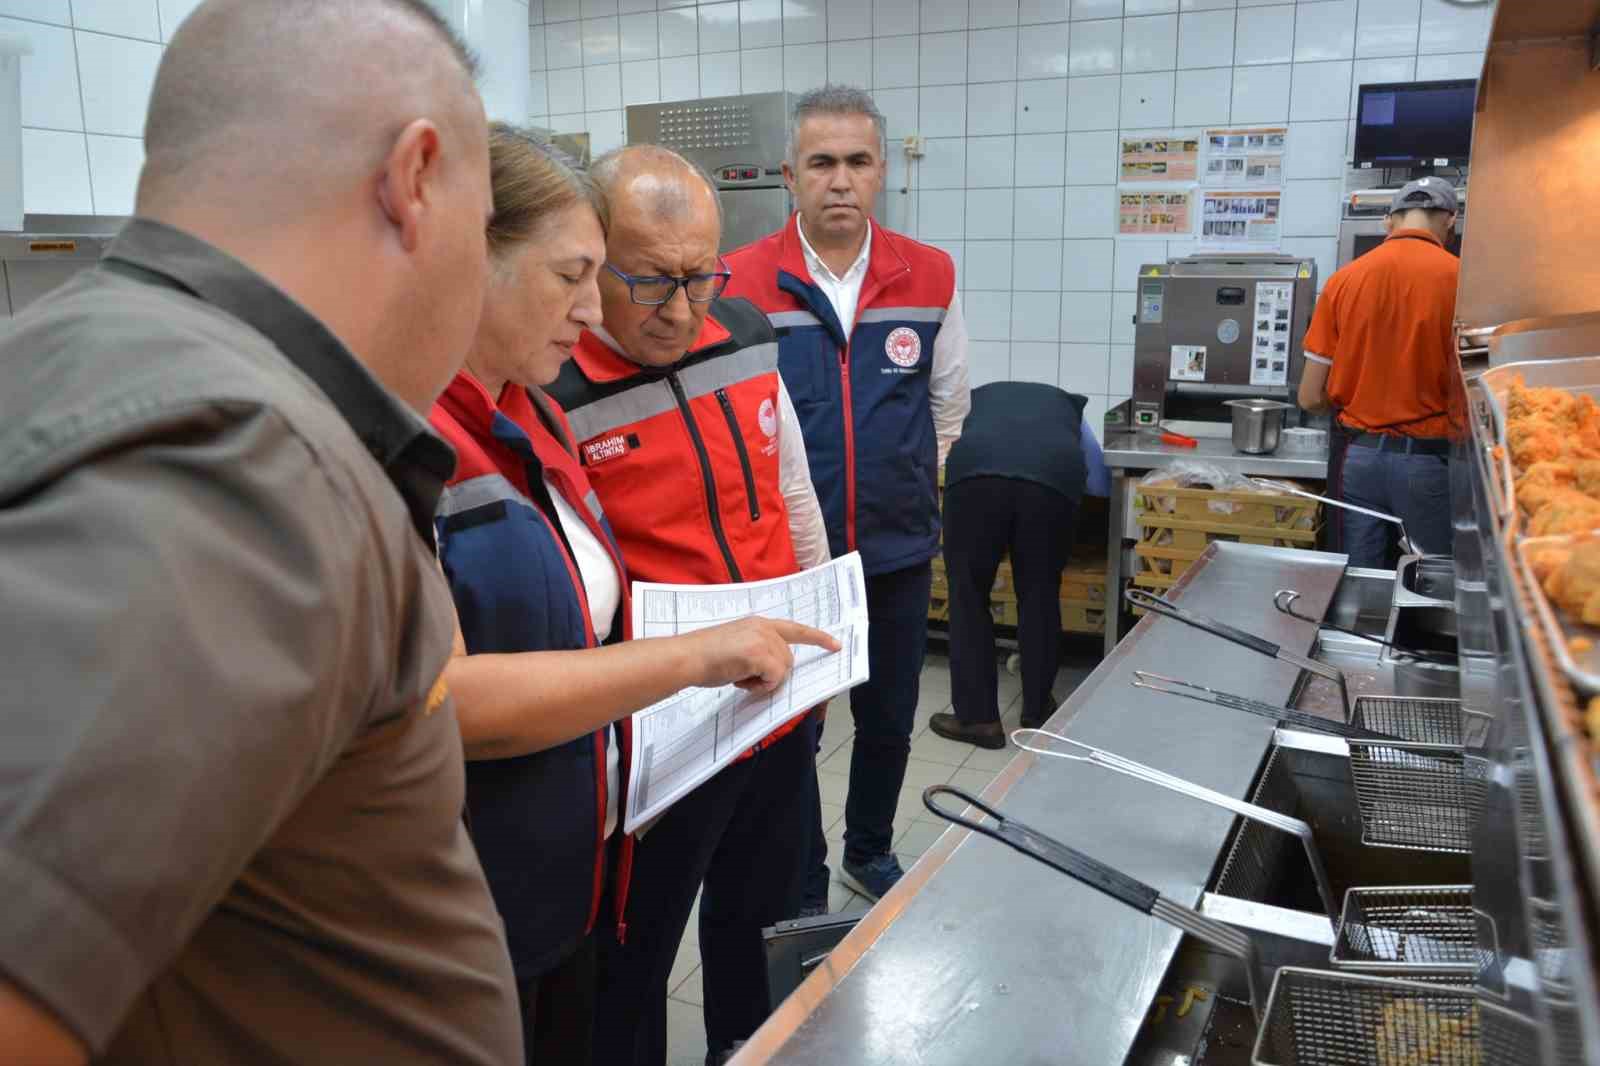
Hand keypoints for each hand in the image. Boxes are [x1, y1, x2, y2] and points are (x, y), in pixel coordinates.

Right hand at [684, 617, 839, 693]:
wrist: (686, 657)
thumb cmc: (703, 656)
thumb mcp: (736, 645)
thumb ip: (756, 651)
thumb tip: (770, 670)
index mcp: (759, 623)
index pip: (795, 628)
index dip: (817, 637)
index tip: (835, 645)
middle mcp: (764, 627)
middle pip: (788, 659)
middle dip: (772, 674)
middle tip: (745, 677)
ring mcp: (763, 639)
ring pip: (782, 670)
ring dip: (763, 681)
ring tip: (738, 677)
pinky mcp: (760, 654)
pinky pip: (774, 678)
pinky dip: (760, 686)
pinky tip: (740, 681)